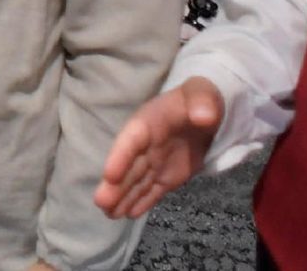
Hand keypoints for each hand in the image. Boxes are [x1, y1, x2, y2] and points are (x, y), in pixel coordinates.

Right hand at [95, 79, 223, 219]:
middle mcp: (146, 145)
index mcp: (149, 122)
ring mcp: (155, 163)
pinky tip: (128, 214)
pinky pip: (152, 191)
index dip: (120, 156)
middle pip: (128, 167)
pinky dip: (141, 202)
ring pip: (136, 183)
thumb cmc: (199, 98)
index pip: (132, 140)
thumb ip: (202, 101)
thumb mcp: (202, 93)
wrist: (206, 112)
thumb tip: (204, 116)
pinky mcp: (166, 177)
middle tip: (101, 203)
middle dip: (115, 185)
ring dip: (123, 198)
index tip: (109, 175)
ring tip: (109, 214)